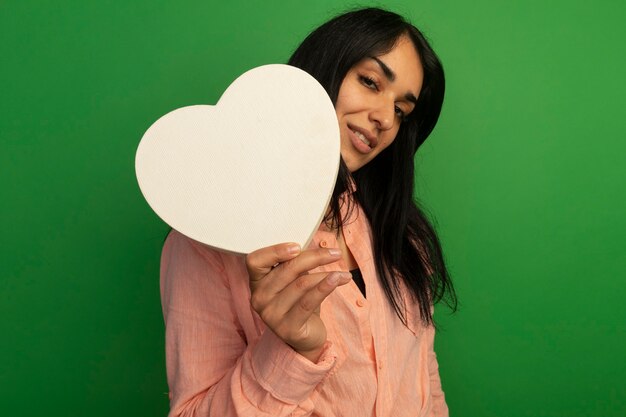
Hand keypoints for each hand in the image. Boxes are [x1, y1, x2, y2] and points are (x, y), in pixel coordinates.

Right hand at [246, 243, 351, 361]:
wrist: (303, 337)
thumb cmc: (298, 302)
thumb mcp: (292, 281)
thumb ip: (295, 264)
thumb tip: (316, 247)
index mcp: (256, 282)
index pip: (255, 261)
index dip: (275, 251)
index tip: (298, 246)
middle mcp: (259, 298)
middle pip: (287, 269)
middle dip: (315, 257)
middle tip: (335, 253)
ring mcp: (271, 315)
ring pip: (302, 284)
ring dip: (327, 274)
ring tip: (344, 273)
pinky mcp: (288, 328)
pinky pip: (309, 302)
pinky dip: (326, 287)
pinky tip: (339, 280)